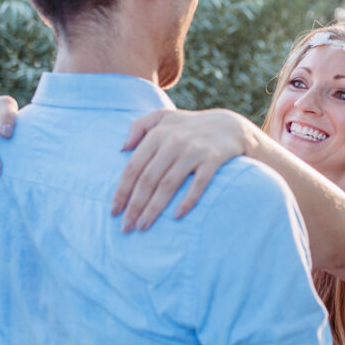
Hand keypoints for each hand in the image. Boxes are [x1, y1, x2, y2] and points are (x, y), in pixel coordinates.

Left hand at [112, 108, 252, 230]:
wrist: (230, 126)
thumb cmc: (190, 126)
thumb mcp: (163, 117)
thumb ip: (139, 127)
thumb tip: (122, 149)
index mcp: (158, 134)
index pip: (134, 167)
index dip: (122, 191)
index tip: (114, 212)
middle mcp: (174, 142)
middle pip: (148, 179)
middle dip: (135, 205)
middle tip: (127, 227)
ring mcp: (194, 150)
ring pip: (169, 184)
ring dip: (154, 208)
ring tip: (143, 226)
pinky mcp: (213, 159)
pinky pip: (198, 183)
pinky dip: (187, 200)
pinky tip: (177, 216)